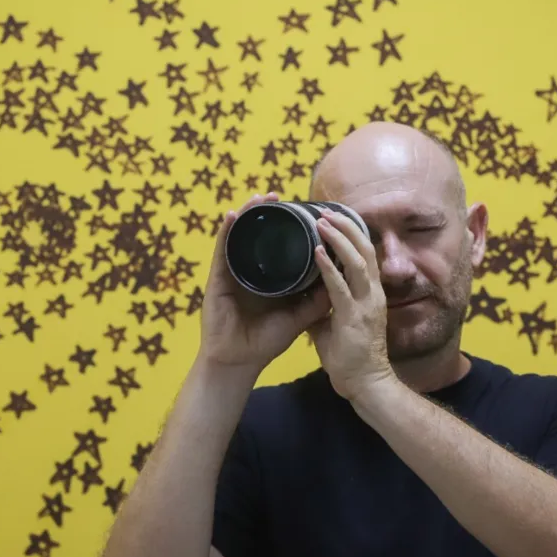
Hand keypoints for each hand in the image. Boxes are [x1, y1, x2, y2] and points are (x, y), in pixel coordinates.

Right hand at [197, 193, 332, 372]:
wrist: (239, 362)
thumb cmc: (264, 343)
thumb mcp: (297, 318)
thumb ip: (316, 301)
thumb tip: (338, 279)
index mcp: (269, 279)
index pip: (278, 247)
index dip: (288, 229)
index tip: (301, 211)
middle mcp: (251, 272)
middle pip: (259, 237)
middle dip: (268, 215)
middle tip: (279, 194)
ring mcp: (233, 274)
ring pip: (241, 238)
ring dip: (249, 215)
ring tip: (260, 197)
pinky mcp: (218, 280)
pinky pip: (223, 251)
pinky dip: (227, 232)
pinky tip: (233, 216)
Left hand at [306, 208, 395, 400]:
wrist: (366, 384)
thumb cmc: (353, 358)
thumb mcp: (336, 325)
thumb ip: (324, 307)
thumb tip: (306, 294)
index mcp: (371, 294)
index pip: (365, 254)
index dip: (352, 233)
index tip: (336, 216)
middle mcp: (373, 294)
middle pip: (366, 249)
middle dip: (347, 226)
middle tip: (326, 210)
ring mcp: (366, 304)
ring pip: (358, 260)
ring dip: (339, 239)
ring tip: (321, 221)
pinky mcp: (354, 317)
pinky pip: (340, 286)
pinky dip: (329, 267)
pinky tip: (317, 252)